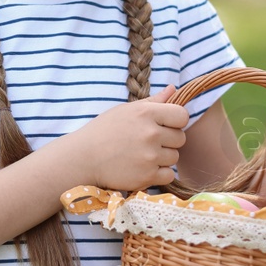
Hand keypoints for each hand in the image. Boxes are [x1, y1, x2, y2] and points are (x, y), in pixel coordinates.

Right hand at [71, 87, 189, 190]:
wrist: (84, 158)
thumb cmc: (104, 130)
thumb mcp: (126, 110)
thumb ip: (153, 101)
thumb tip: (174, 89)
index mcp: (146, 113)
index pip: (182, 116)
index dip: (175, 121)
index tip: (164, 125)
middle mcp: (150, 134)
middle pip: (180, 138)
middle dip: (168, 141)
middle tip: (149, 142)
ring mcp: (149, 156)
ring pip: (174, 157)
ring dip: (163, 158)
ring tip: (143, 155)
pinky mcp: (146, 176)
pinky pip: (168, 174)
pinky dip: (159, 174)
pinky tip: (144, 168)